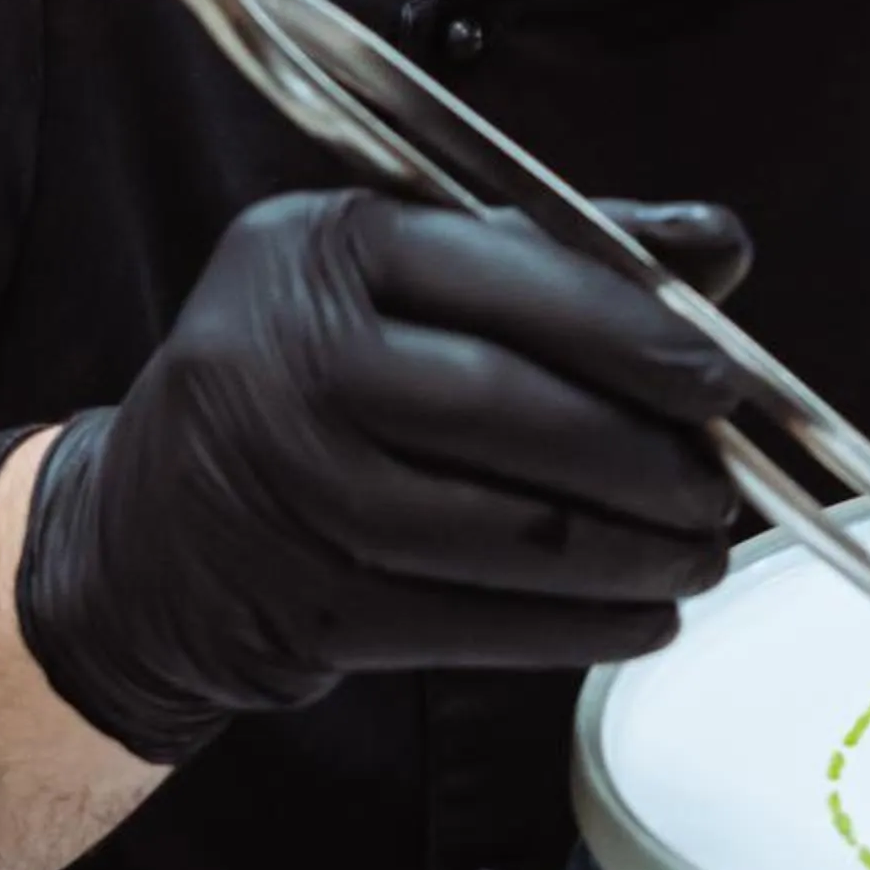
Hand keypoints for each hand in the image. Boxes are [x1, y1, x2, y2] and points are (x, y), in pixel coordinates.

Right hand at [14, 191, 751, 761]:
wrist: (145, 536)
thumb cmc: (308, 374)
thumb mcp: (403, 270)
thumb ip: (560, 248)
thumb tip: (721, 244)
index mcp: (322, 245)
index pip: (509, 274)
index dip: (633, 330)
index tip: (724, 377)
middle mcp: (291, 360)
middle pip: (512, 411)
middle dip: (647, 456)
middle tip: (724, 483)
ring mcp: (295, 491)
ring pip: (509, 529)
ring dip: (634, 550)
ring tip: (702, 548)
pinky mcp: (312, 607)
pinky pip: (483, 623)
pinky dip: (583, 624)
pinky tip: (645, 613)